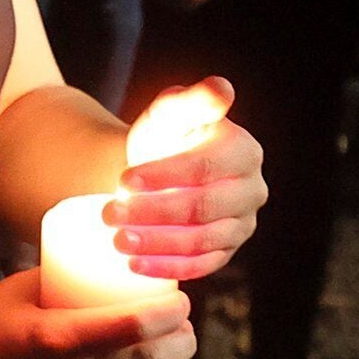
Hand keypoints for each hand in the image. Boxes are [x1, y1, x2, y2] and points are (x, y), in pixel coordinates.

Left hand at [109, 77, 267, 281]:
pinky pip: (199, 266)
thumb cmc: (165, 137)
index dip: (164, 175)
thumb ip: (192, 99)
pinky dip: (166, 268)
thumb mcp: (171, 112)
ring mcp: (241, 226)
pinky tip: (133, 266)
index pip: (204, 168)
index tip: (124, 180)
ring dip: (156, 245)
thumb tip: (221, 89)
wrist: (156, 173)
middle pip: (202, 208)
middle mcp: (251, 191)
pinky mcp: (225, 253)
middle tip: (108, 214)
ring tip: (116, 240)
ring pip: (201, 242)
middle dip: (153, 214)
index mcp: (244, 152)